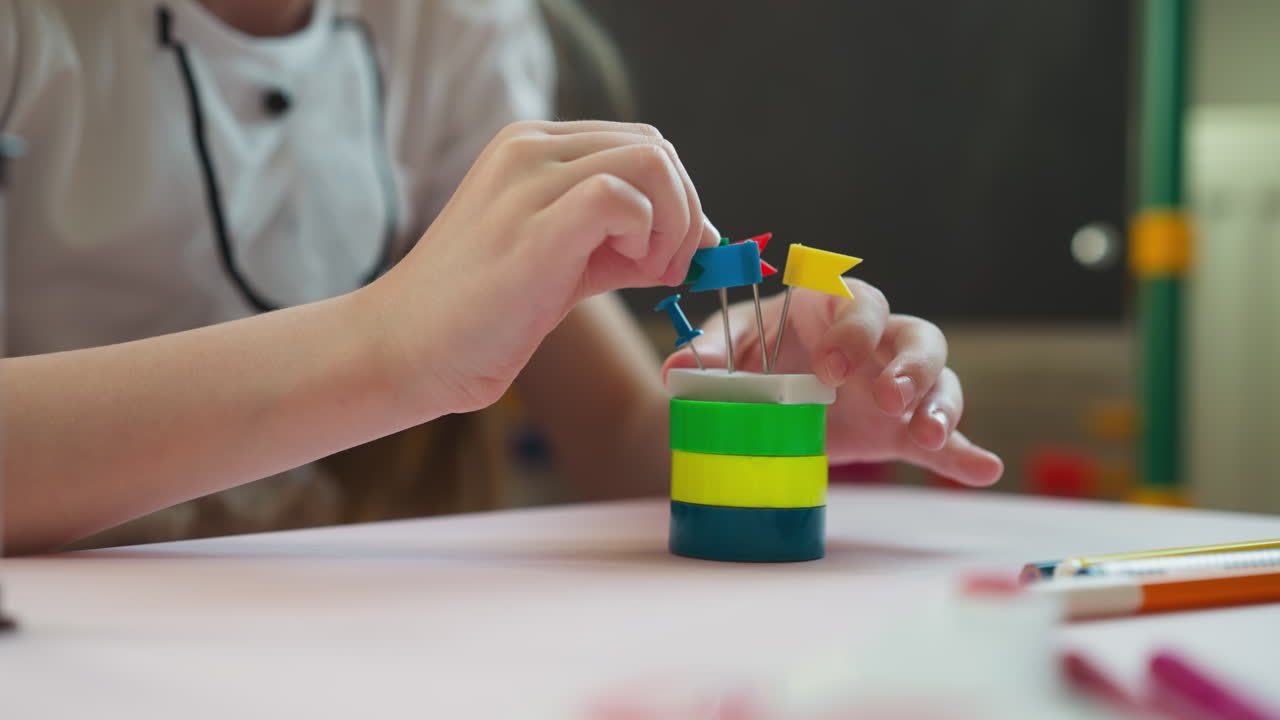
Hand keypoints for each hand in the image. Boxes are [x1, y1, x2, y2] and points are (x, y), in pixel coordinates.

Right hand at [367, 121, 719, 415]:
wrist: (404, 349)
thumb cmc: (480, 313)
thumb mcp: (563, 259)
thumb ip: (625, 240)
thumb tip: (705, 238)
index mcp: (532, 148)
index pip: (640, 144)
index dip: (675, 199)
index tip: (666, 257)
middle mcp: (529, 149)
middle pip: (656, 148)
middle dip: (685, 212)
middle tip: (664, 270)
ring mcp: (526, 183)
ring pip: (651, 162)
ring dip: (674, 224)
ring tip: (648, 273)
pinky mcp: (531, 229)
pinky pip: (622, 198)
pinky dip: (647, 236)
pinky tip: (629, 273)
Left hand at [661, 282, 1002, 486]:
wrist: (760, 399)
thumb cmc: (753, 354)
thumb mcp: (729, 347)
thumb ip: (709, 353)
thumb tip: (678, 371)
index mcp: (834, 308)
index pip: (857, 303)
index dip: (852, 330)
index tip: (831, 365)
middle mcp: (877, 341)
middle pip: (915, 337)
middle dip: (909, 366)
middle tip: (889, 395)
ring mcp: (898, 384)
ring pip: (940, 382)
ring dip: (940, 406)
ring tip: (928, 435)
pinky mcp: (902, 428)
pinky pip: (945, 438)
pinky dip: (965, 454)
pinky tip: (984, 469)